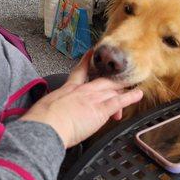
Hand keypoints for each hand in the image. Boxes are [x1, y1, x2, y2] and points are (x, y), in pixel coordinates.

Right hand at [21, 51, 142, 147]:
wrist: (46, 126)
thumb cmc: (41, 121)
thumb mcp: (43, 109)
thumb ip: (49, 107)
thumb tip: (46, 113)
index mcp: (67, 89)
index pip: (79, 72)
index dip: (86, 61)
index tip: (90, 53)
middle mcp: (82, 90)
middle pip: (101, 80)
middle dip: (111, 78)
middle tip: (119, 76)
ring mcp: (92, 98)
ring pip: (112, 89)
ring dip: (123, 88)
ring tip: (132, 86)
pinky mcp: (100, 109)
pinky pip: (119, 101)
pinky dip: (130, 97)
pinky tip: (138, 94)